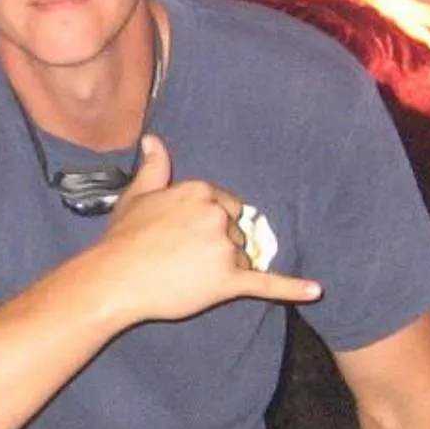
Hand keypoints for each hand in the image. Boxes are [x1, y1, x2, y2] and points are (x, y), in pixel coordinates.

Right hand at [91, 137, 320, 323]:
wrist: (114, 279)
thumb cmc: (124, 239)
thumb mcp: (137, 195)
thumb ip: (154, 166)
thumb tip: (153, 139)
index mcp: (201, 191)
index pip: (225, 206)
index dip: (208, 225)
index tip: (185, 238)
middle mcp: (218, 215)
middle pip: (236, 232)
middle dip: (218, 247)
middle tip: (183, 260)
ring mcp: (226, 248)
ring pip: (242, 259)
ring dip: (225, 269)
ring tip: (190, 278)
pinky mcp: (229, 280)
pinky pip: (266, 283)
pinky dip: (292, 287)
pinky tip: (315, 289)